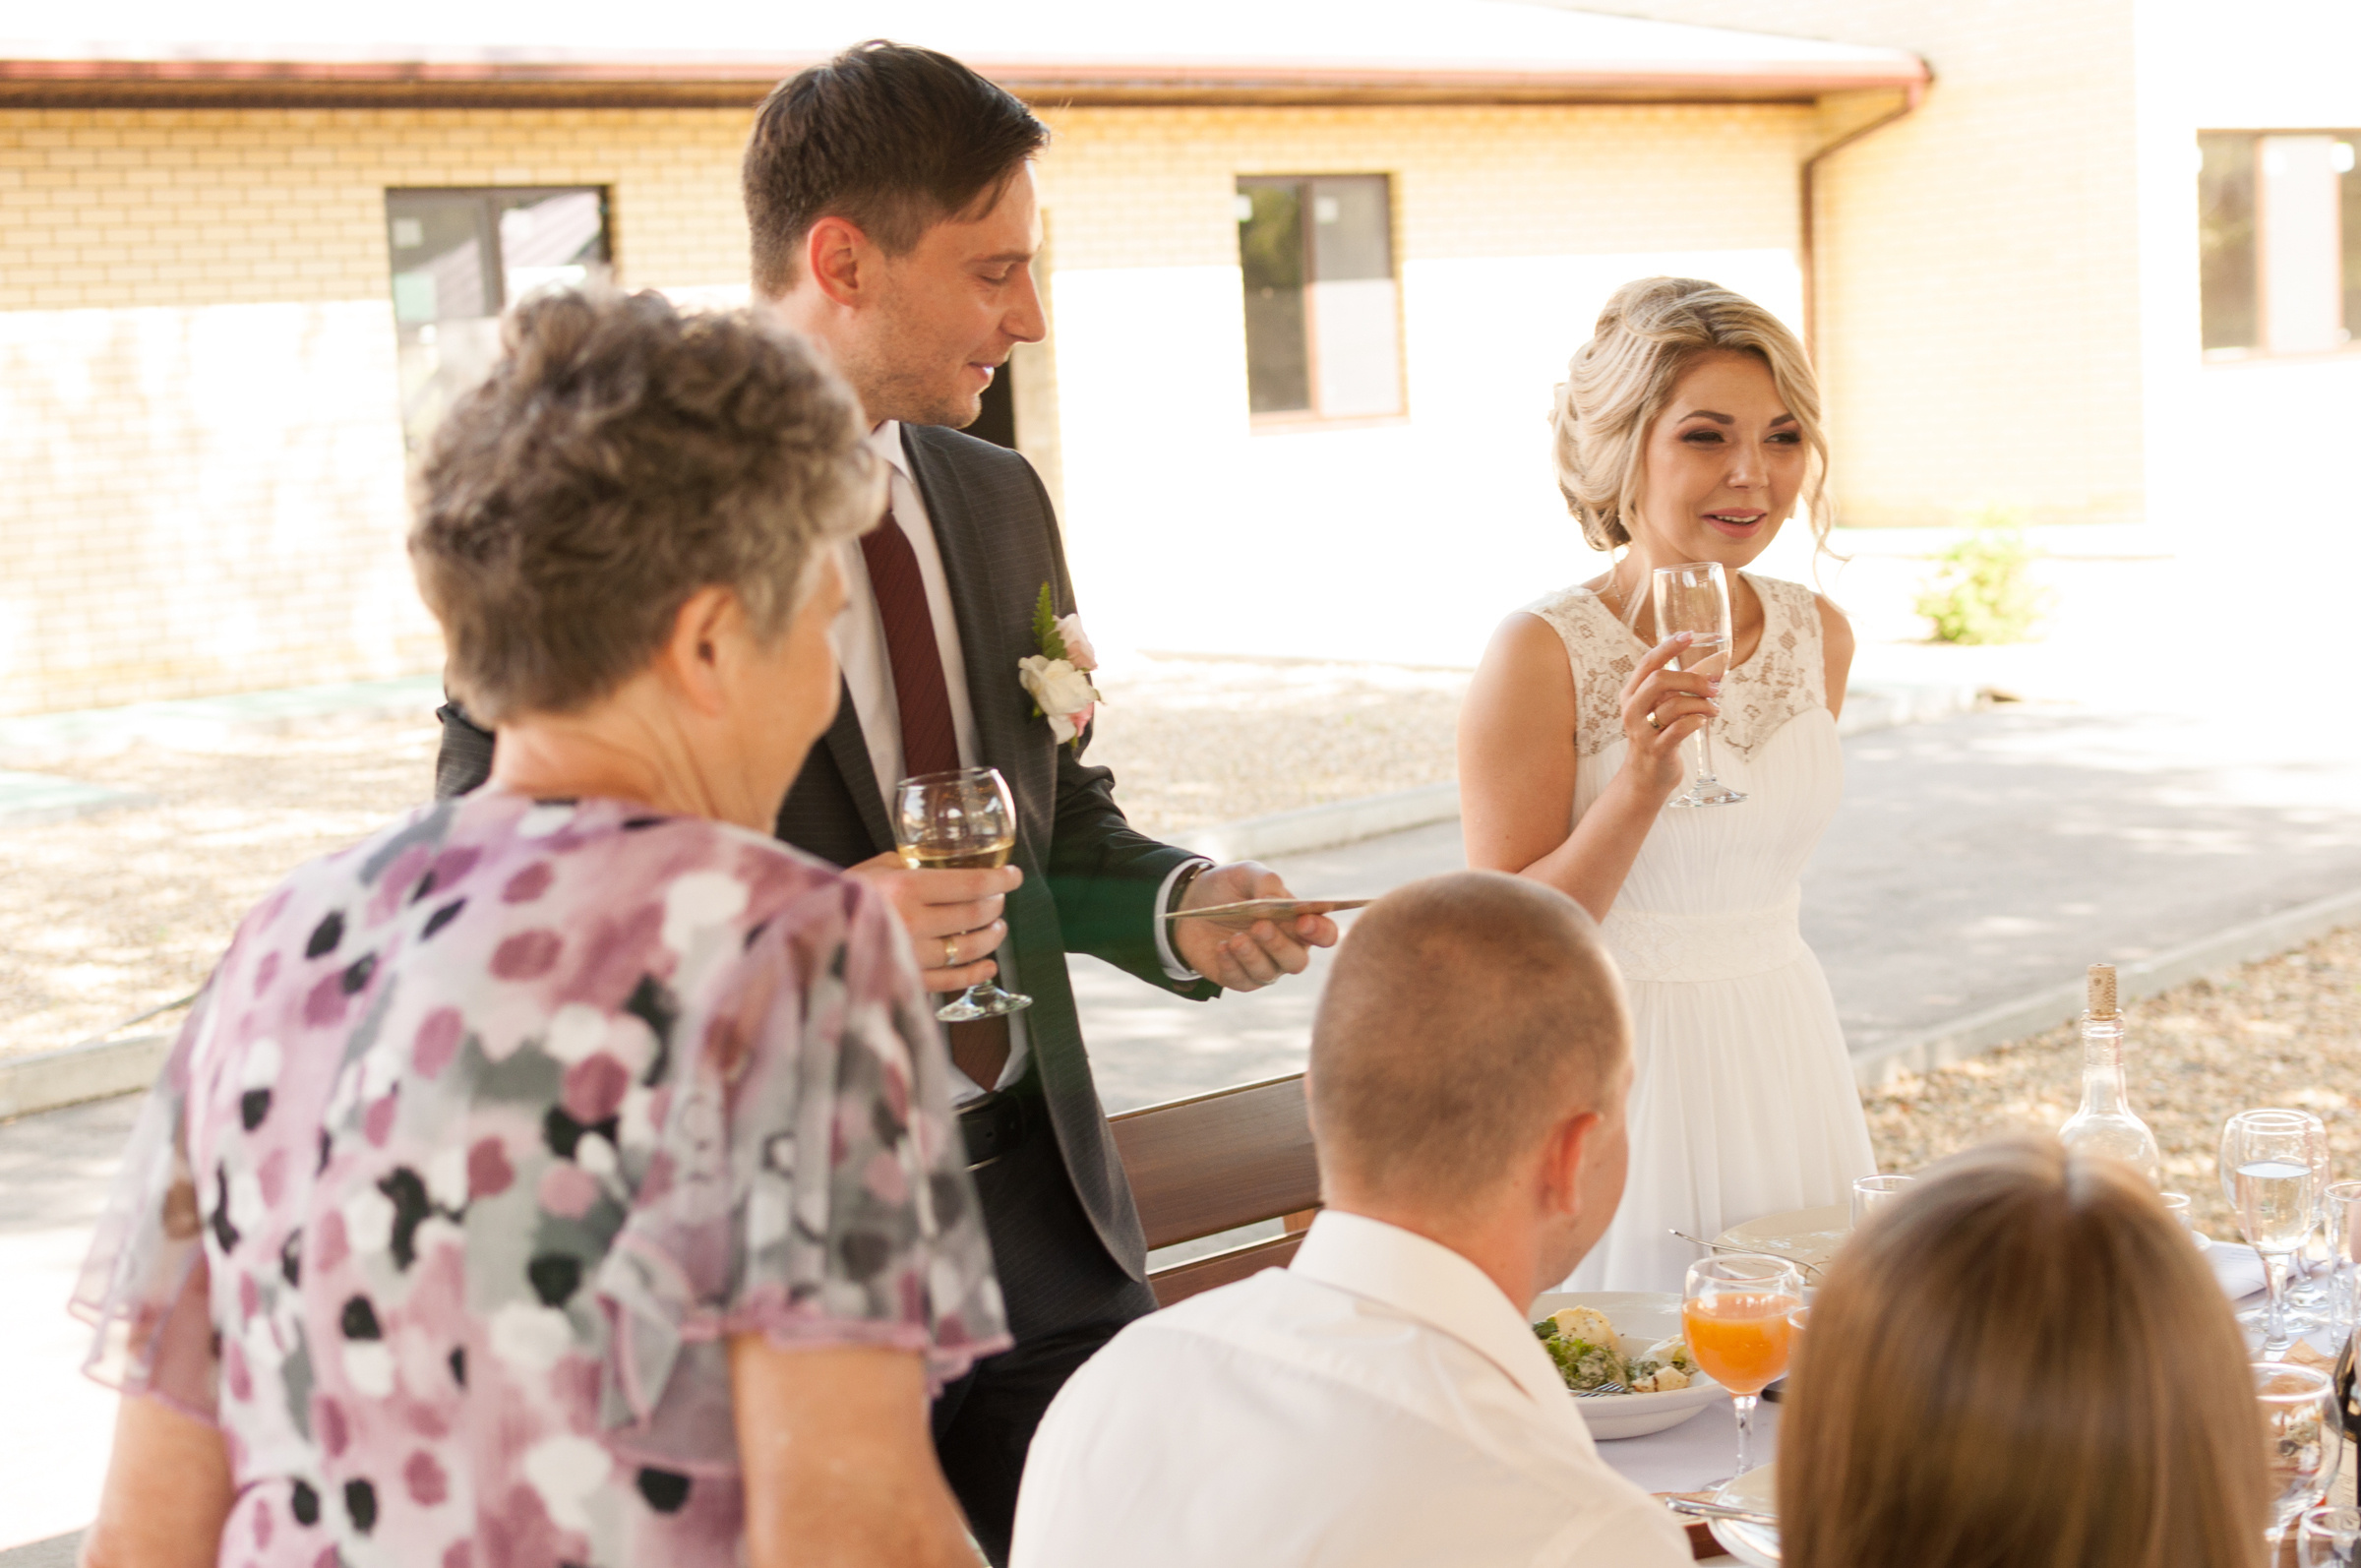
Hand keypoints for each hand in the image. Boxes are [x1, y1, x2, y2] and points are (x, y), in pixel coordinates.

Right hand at [846, 852, 1018, 992]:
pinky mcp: (905, 979)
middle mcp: (913, 922)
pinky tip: (987, 967)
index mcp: (906, 888)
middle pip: (973, 915)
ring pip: (967, 948)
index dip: (999, 879)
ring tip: (997, 929)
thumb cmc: (835, 897)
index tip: (1013, 875)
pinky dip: (974, 974)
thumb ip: (905, 864)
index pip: (970, 883)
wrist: (805, 934)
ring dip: (990, 938)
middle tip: (1000, 899)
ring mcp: (910, 954)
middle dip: (995, 905)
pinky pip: (950, 980)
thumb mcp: (870, 869)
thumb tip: (934, 863)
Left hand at [1171, 861, 1339, 991]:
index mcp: (1298, 922)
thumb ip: (1266, 882)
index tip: (1304, 921)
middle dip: (1279, 945)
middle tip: (1259, 926)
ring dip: (1253, 956)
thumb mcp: (1247, 873)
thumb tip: (1276, 900)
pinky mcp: (1239, 978)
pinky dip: (1232, 965)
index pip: (1325, 934)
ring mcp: (1264, 966)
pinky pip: (1242, 980)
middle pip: (1297, 960)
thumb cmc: (1230, 888)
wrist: (1191, 903)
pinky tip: (1222, 947)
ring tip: (1236, 938)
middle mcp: (1287, 949)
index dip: (1320, 932)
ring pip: (1269, 973)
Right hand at [1618, 632, 1718, 799]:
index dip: (1668, 646)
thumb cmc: (1659, 735)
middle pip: (1659, 679)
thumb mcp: (1665, 706)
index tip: (1690, 635)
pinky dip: (1698, 721)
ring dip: (1702, 704)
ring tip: (1715, 709)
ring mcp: (1642, 730)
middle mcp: (1632, 709)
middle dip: (1692, 679)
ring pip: (1674, 704)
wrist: (1646, 777)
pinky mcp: (1657, 749)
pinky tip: (1704, 722)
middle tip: (1713, 687)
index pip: (1647, 663)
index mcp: (1632, 694)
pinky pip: (1681, 728)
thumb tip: (1715, 662)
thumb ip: (1685, 684)